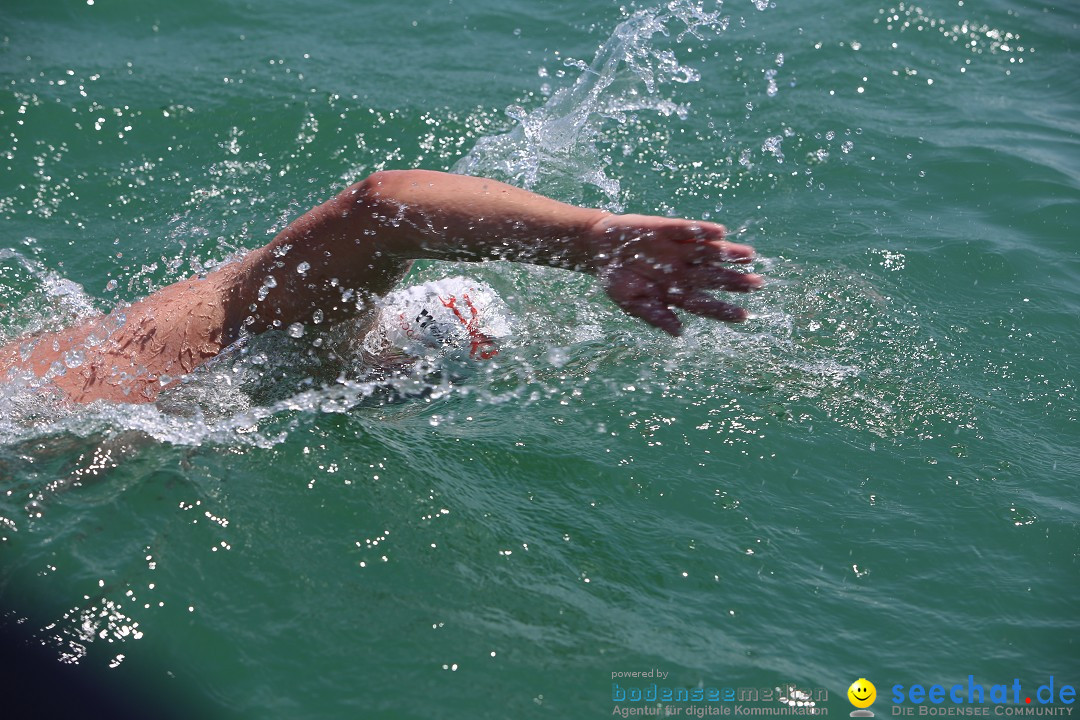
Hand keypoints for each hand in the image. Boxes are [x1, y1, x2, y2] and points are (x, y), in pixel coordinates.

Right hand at [586, 214, 762, 335]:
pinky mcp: (667, 229)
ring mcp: (676, 249)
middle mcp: (681, 270)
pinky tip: (720, 232)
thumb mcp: (631, 303)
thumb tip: (678, 333)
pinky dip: (702, 231)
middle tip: (757, 284)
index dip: (723, 310)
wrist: (598, 248)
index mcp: (674, 291)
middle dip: (735, 281)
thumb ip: (655, 316)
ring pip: (708, 252)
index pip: (704, 303)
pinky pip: (687, 230)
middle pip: (713, 277)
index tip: (743, 316)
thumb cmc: (617, 279)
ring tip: (749, 255)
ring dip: (728, 253)